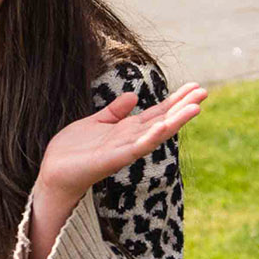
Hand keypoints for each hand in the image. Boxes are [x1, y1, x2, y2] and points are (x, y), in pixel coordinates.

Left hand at [35, 82, 206, 203]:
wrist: (54, 173)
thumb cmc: (74, 150)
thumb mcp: (95, 123)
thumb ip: (114, 112)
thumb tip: (133, 96)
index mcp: (127, 130)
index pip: (157, 113)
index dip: (175, 100)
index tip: (195, 86)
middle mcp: (131, 139)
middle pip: (163, 120)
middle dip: (182, 106)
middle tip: (204, 91)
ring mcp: (125, 149)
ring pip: (156, 132)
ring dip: (176, 120)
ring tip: (196, 106)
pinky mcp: (114, 159)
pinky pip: (137, 147)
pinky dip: (151, 137)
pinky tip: (163, 125)